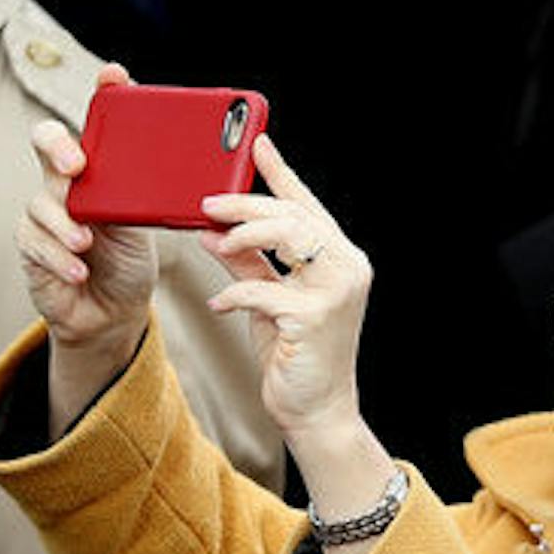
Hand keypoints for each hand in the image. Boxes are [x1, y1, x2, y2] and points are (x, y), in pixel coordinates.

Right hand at [18, 64, 158, 359]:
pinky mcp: (32, 245)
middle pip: (48, 143)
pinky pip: (37, 243)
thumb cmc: (130, 261)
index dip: (103, 95)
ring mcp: (45, 212)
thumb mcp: (151, 228)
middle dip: (59, 146)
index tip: (115, 75)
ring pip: (42, 201)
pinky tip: (79, 269)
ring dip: (65, 222)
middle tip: (78, 164)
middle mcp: (67, 183)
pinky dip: (61, 257)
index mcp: (101, 171)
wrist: (111, 310)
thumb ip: (163, 202)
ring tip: (85, 241)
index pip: (96, 122)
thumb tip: (211, 184)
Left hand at [201, 135, 374, 441]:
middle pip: (294, 215)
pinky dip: (234, 293)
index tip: (256, 142)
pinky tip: (219, 303)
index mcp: (340, 259)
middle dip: (245, 205)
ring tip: (214, 242)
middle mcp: (347, 269)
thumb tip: (210, 229)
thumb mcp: (267, 299)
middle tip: (206, 204)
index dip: (281, 172)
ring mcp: (335, 293)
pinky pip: (263, 289)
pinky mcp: (313, 319)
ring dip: (243, 235)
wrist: (317, 410)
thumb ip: (245, 262)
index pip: (308, 205)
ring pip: (288, 238)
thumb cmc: (296, 354)